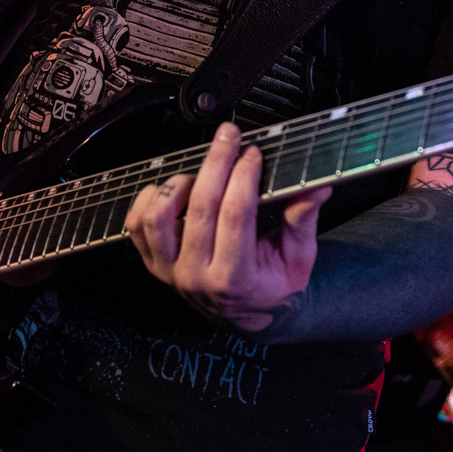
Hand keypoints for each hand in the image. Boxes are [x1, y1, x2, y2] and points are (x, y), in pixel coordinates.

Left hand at [125, 122, 330, 333]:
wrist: (247, 315)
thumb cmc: (273, 283)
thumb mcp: (298, 260)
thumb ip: (302, 223)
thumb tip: (316, 189)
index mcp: (235, 278)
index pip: (236, 215)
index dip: (244, 176)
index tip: (254, 152)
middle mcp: (196, 276)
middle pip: (200, 207)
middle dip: (217, 162)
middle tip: (229, 136)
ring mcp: (169, 271)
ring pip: (160, 216)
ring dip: (179, 183)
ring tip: (201, 171)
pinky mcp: (153, 264)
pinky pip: (136, 226)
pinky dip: (148, 200)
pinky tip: (172, 187)